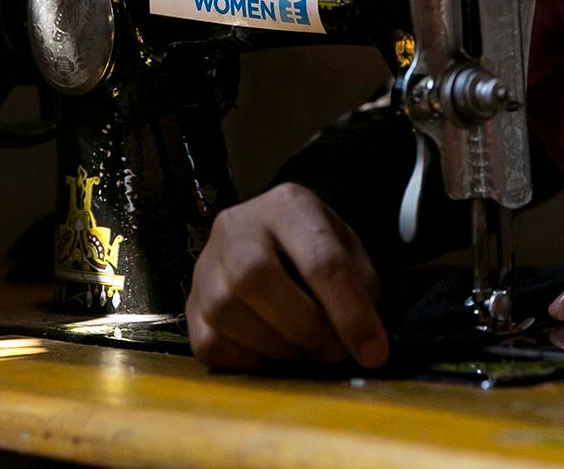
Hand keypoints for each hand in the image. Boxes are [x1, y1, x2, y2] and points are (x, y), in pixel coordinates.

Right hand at [186, 183, 388, 369]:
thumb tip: (362, 345)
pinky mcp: (190, 300)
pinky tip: (270, 353)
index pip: (319, 259)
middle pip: (255, 277)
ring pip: (225, 310)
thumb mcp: (350, 252)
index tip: (373, 351)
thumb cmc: (316, 246)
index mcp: (288, 205)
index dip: (350, 312)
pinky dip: (245, 359)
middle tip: (330, 348)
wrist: (275, 233)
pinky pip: (207, 341)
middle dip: (302, 325)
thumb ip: (360, 291)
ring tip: (305, 350)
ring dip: (276, 346)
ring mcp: (206, 262)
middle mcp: (238, 226)